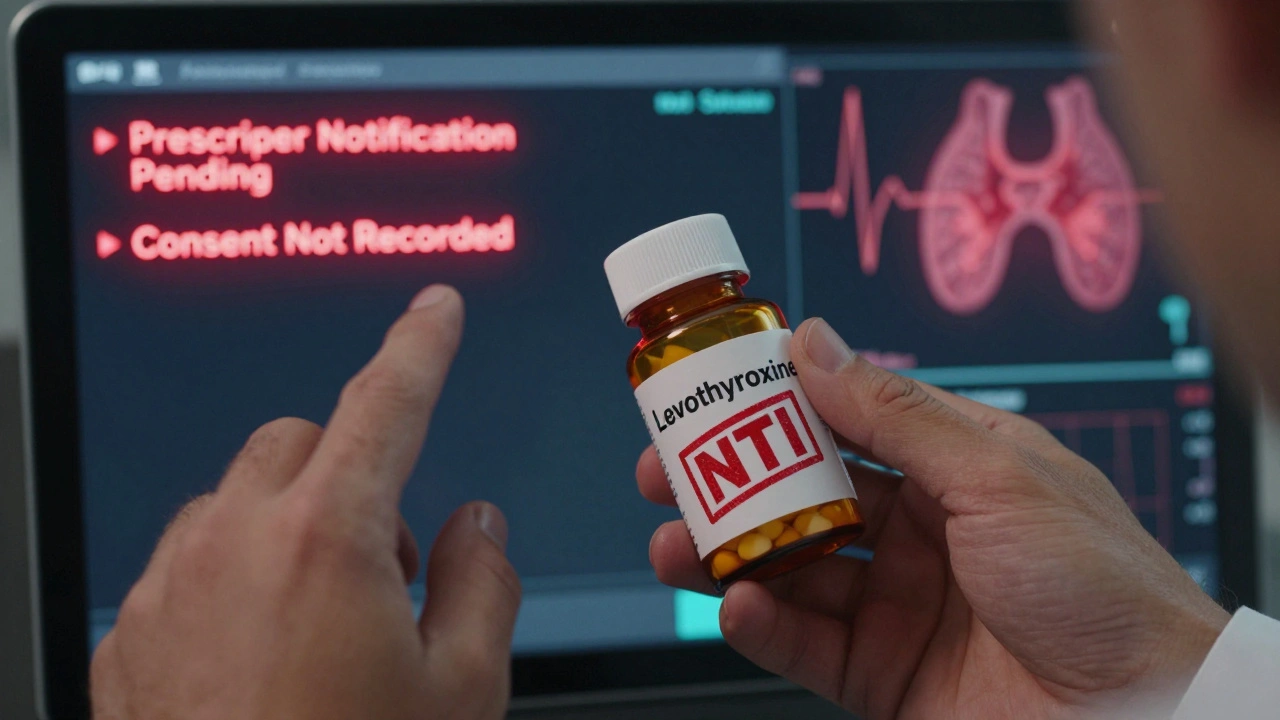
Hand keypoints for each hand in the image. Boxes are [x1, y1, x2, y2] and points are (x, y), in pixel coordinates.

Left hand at [91, 285, 521, 719]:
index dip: (421, 346)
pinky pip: (184, 567)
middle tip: (389, 562)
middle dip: (349, 472)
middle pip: (299, 442)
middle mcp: (232, 545)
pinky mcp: (128, 641)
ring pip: (234, 501)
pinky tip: (261, 664)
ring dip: (287, 527)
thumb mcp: (466, 690)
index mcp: (327, 540)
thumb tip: (474, 522)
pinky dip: (231, 582)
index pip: (387, 403)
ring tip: (323, 623)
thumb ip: (483, 578)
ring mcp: (168, 590)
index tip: (435, 310)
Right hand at [638, 318, 1227, 718]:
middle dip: (727, 483)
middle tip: (664, 469)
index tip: (711, 390)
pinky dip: (760, 623)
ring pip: (789, 568)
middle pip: (801, 496)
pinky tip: (737, 601)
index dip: (775, 405)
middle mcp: (919, 532)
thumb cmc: (1101, 586)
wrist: (1146, 715)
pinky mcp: (881, 675)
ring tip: (672, 543)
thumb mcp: (993, 476)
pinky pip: (802, 643)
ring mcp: (896, 605)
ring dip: (725, 553)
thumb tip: (814, 344)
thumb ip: (892, 414)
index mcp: (953, 468)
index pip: (844, 421)